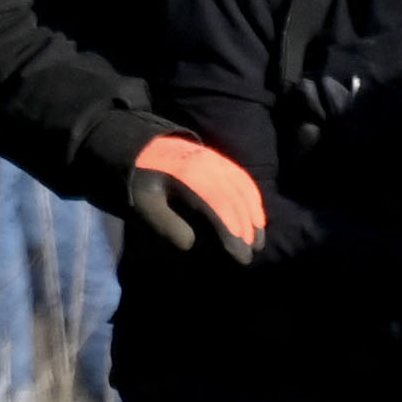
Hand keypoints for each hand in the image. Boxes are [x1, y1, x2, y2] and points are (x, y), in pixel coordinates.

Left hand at [122, 134, 262, 263]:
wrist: (143, 146)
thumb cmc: (144, 179)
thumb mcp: (144, 201)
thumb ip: (164, 222)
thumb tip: (190, 244)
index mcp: (188, 175)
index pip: (218, 206)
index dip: (232, 231)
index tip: (240, 255)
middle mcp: (208, 165)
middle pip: (235, 199)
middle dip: (246, 228)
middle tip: (252, 253)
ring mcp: (216, 160)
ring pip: (243, 189)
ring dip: (254, 216)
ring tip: (258, 240)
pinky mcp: (220, 159)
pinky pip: (243, 179)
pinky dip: (253, 198)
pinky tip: (256, 216)